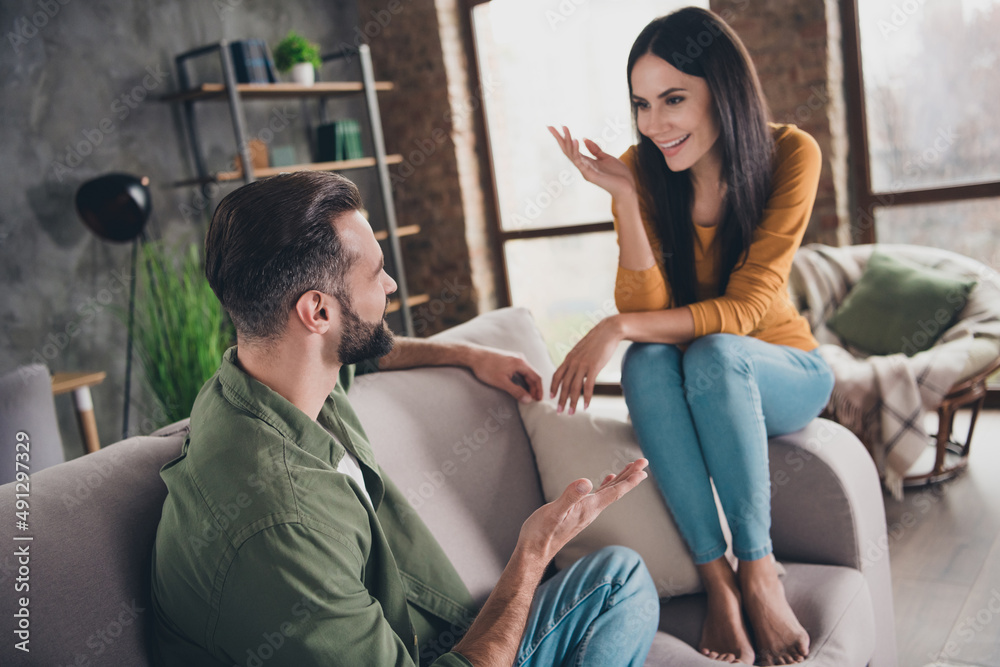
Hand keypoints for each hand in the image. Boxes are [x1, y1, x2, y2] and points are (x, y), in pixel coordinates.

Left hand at [466, 346, 543, 403]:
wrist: (473, 355)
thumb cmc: (486, 368)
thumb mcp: (501, 382)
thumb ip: (516, 391)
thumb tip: (528, 400)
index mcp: (521, 363)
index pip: (536, 377)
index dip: (539, 390)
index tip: (539, 400)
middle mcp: (520, 358)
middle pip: (532, 375)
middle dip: (534, 388)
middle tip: (533, 400)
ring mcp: (514, 358)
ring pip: (526, 373)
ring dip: (528, 384)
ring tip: (528, 395)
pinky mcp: (509, 359)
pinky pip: (520, 371)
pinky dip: (523, 380)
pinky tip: (520, 386)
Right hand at [518, 459, 648, 562]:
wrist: (533, 552)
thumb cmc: (541, 534)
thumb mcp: (554, 512)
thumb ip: (570, 497)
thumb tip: (586, 482)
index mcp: (588, 508)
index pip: (614, 492)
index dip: (630, 480)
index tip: (643, 468)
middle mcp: (591, 511)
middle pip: (616, 491)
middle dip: (630, 476)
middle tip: (643, 461)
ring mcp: (585, 512)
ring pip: (608, 493)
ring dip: (621, 479)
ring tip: (631, 468)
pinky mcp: (578, 513)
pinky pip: (598, 496)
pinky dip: (606, 486)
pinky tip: (607, 481)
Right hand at [548, 125, 635, 198]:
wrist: (627, 188)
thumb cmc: (618, 175)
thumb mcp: (606, 157)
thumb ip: (595, 149)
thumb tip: (584, 138)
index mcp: (586, 162)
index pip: (571, 148)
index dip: (564, 138)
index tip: (559, 126)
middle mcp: (583, 166)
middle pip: (567, 150)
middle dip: (559, 138)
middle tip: (550, 127)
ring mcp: (585, 171)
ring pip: (572, 154)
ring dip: (567, 141)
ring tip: (564, 129)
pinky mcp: (590, 175)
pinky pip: (580, 161)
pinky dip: (576, 151)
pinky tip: (575, 140)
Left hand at [550, 316, 622, 413]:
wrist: (608, 331)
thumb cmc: (597, 341)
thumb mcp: (582, 350)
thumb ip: (576, 359)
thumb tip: (574, 368)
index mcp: (569, 358)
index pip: (557, 375)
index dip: (553, 387)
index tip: (551, 397)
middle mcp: (573, 362)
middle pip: (564, 385)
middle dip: (561, 400)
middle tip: (559, 411)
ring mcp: (582, 365)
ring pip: (574, 388)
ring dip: (572, 402)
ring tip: (571, 412)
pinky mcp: (594, 367)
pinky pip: (588, 386)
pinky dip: (586, 397)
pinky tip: (585, 406)